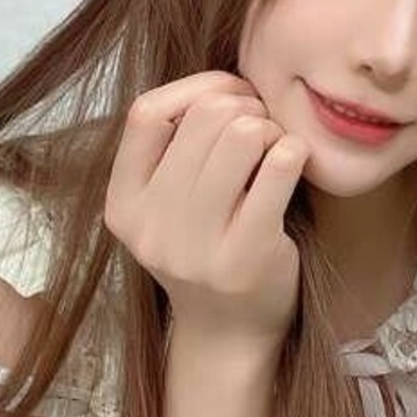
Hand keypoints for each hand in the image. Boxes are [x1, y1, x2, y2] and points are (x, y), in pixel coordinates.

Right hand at [104, 70, 309, 346]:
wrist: (230, 333)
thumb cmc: (207, 249)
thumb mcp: (167, 204)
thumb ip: (175, 149)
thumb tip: (225, 83)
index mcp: (122, 205)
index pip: (146, 112)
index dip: (195, 90)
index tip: (229, 98)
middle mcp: (151, 227)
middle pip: (202, 118)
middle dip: (244, 107)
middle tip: (263, 126)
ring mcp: (196, 247)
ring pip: (240, 135)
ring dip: (269, 128)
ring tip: (276, 147)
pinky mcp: (247, 257)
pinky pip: (277, 168)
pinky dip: (293, 151)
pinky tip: (294, 161)